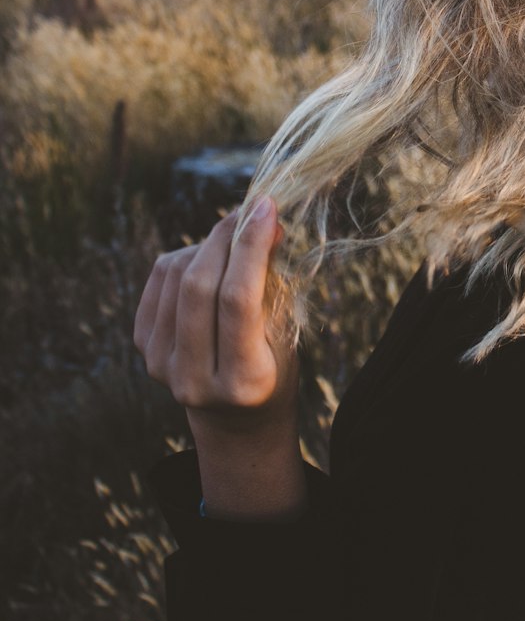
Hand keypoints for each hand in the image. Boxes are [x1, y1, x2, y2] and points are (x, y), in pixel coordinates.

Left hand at [134, 198, 297, 440]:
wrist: (234, 414)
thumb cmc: (273, 364)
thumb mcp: (285, 332)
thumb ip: (272, 281)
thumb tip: (263, 220)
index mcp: (243, 382)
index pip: (238, 301)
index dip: (251, 246)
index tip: (266, 206)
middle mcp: (194, 381)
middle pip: (199, 286)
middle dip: (226, 236)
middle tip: (250, 210)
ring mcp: (161, 366)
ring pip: (177, 275)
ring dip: (210, 246)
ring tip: (236, 247)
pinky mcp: (143, 347)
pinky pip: (161, 278)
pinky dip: (187, 257)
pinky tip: (210, 262)